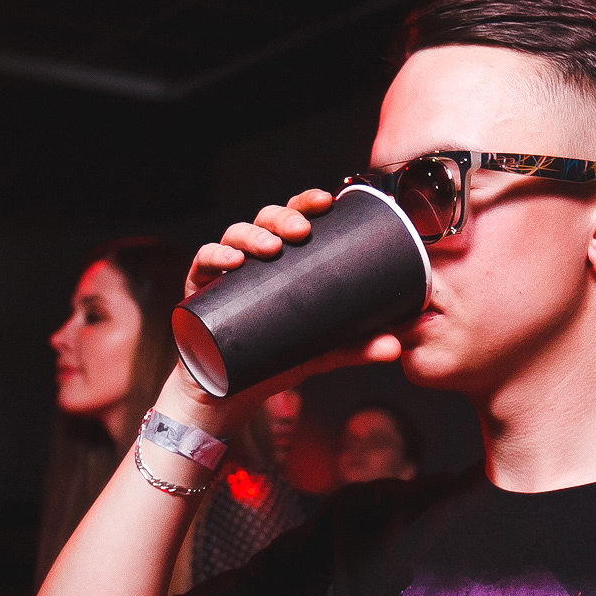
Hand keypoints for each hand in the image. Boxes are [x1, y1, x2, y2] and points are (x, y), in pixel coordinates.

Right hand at [163, 191, 402, 435]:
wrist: (231, 394)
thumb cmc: (275, 361)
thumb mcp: (320, 352)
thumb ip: (355, 348)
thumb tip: (396, 347)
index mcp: (284, 261)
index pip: (295, 218)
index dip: (308, 202)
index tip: (327, 201)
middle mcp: (254, 258)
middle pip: (266, 219)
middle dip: (284, 217)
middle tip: (301, 230)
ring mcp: (224, 272)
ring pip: (235, 234)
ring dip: (252, 234)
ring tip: (271, 249)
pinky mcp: (198, 291)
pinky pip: (202, 263)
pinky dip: (214, 256)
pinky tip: (231, 262)